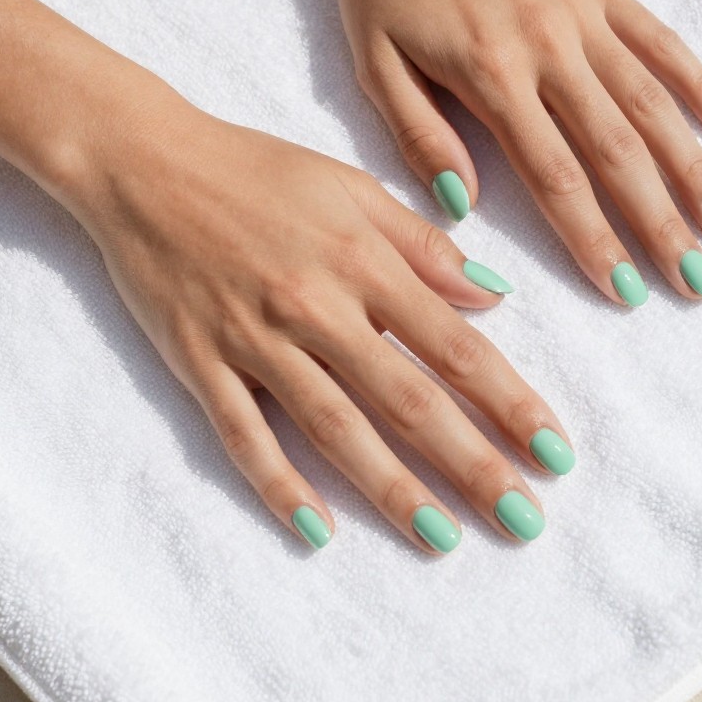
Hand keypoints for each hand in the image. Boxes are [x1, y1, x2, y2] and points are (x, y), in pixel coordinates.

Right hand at [72, 94, 573, 552]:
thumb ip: (423, 245)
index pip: (455, 347)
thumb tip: (494, 293)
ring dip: (392, 490)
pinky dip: (279, 485)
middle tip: (522, 523)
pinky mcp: (201, 364)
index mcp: (364, 262)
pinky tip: (317, 530)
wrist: (146, 163)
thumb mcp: (352, 188)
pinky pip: (245, 436)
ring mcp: (256, 341)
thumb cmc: (258, 170)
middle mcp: (317, 308)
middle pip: (407, 401)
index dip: (510, 404)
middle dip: (471, 466)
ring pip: (335, 430)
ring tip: (442, 539)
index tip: (555, 453)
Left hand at [332, 0, 701, 306]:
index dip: (593, 240)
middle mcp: (548, 47)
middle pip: (616, 152)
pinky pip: (658, 38)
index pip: (554, 177)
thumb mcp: (375, 65)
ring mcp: (581, 12)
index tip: (624, 291)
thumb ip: (422, 136)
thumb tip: (465, 207)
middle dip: (657, 224)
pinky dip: (696, 81)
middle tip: (694, 280)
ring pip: (650, 102)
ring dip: (692, 167)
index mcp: (491, 76)